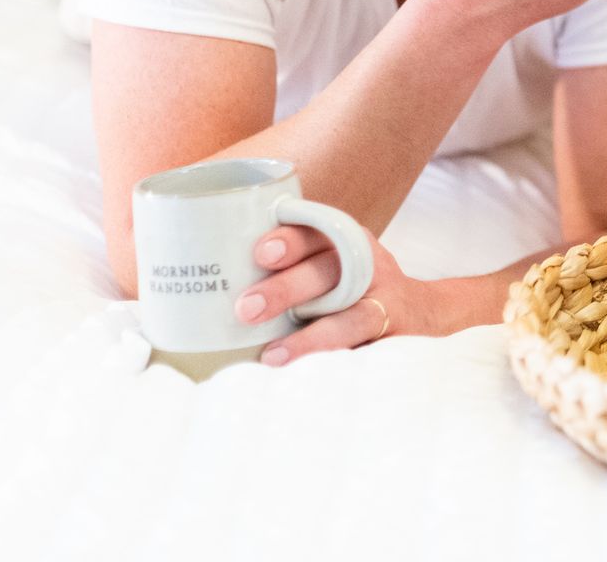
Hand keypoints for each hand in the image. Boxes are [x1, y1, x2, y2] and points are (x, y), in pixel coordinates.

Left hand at [235, 223, 439, 365]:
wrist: (421, 312)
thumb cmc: (346, 290)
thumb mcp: (323, 268)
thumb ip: (277, 270)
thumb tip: (185, 288)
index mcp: (343, 239)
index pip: (316, 230)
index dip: (291, 240)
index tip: (260, 254)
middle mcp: (367, 263)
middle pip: (329, 270)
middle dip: (287, 288)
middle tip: (246, 309)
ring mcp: (386, 301)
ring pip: (351, 316)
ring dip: (312, 335)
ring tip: (273, 356)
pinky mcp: (397, 336)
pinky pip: (369, 351)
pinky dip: (340, 363)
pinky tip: (311, 376)